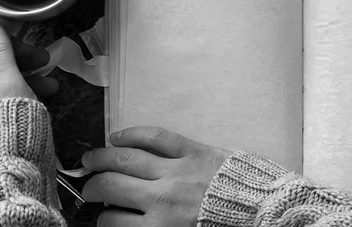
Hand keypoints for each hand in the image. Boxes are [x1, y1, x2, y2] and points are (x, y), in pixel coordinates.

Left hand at [0, 17, 57, 123]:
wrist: (11, 177)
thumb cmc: (10, 127)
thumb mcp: (8, 83)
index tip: (24, 40)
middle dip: (19, 57)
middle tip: (44, 59)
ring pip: (2, 82)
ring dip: (28, 76)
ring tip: (52, 83)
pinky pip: (7, 101)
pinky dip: (26, 94)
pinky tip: (46, 98)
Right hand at [82, 127, 230, 226]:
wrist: (264, 214)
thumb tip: (130, 223)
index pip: (112, 221)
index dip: (101, 218)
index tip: (102, 214)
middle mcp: (162, 198)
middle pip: (111, 187)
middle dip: (92, 188)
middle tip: (87, 187)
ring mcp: (176, 170)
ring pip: (126, 159)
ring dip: (101, 158)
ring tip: (89, 159)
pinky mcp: (193, 150)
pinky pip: (156, 136)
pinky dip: (133, 134)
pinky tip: (118, 136)